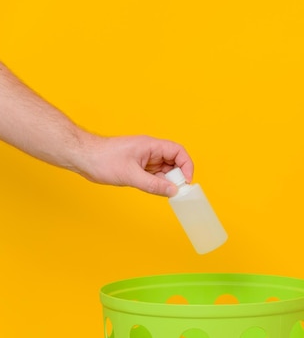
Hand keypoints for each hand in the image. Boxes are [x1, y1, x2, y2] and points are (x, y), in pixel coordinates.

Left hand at [75, 134, 193, 196]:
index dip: (186, 166)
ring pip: (164, 169)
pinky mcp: (137, 166)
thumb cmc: (102, 159)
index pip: (178, 152)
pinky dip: (157, 183)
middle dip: (177, 176)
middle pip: (174, 161)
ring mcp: (144, 158)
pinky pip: (154, 174)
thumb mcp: (130, 175)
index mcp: (151, 146)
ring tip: (164, 192)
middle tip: (175, 190)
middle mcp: (150, 150)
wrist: (82, 157)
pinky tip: (155, 190)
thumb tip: (173, 191)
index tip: (186, 181)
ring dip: (167, 181)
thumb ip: (153, 185)